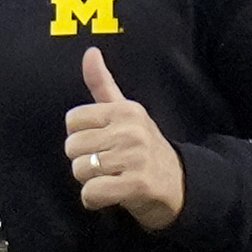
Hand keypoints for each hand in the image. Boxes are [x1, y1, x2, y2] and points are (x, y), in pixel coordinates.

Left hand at [66, 47, 183, 229]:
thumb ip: (103, 84)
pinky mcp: (137, 185)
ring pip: (80, 170)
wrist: (179, 185)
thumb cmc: (144, 149)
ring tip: (111, 179)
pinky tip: (110, 196)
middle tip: (108, 165)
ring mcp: (135, 158)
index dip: (81, 136)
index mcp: (125, 110)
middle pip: (72, 147)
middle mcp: (131, 130)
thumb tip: (89, 51)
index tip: (101, 144)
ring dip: (90, 181)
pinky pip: (91, 192)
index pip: (73, 120)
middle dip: (83, 161)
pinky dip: (93, 199)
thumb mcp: (126, 113)